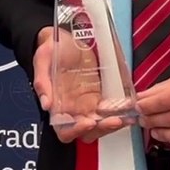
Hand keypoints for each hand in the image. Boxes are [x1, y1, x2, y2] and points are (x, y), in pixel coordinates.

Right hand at [32, 27, 127, 143]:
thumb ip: (42, 83)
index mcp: (56, 104)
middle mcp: (71, 108)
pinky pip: (108, 109)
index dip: (76, 131)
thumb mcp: (42, 60)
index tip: (88, 122)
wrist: (61, 39)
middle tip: (113, 120)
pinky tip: (126, 107)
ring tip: (123, 117)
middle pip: (86, 131)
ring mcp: (85, 102)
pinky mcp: (97, 94)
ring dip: (111, 123)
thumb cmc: (50, 49)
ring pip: (99, 124)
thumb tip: (46, 105)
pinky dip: (117, 111)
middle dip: (101, 129)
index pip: (64, 130)